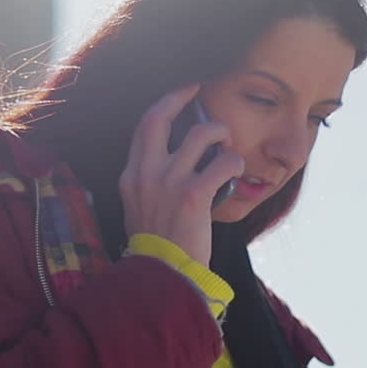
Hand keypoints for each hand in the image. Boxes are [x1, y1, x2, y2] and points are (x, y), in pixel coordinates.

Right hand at [119, 84, 244, 266]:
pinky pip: (222, 162)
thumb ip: (147, 183)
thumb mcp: (138, 209)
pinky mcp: (193, 196)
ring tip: (227, 145)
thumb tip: (170, 161)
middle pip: (160, 116)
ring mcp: (168, 183)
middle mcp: (145, 174)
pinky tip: (235, 171)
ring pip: (200, 134)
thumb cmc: (158, 247)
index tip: (181, 93)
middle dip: (182, 96)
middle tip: (199, 92)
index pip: (144, 126)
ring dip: (220, 133)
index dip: (164, 103)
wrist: (163, 275)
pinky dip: (234, 162)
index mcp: (131, 176)